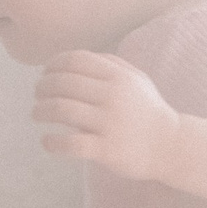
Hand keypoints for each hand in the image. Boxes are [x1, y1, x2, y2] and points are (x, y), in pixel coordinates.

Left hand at [32, 51, 181, 179]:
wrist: (170, 146)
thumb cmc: (148, 111)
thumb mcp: (137, 80)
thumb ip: (111, 64)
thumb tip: (74, 58)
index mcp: (118, 76)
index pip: (75, 60)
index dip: (53, 64)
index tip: (45, 73)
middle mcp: (113, 96)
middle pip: (63, 83)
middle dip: (42, 87)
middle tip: (37, 94)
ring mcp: (109, 123)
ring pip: (62, 109)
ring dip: (41, 110)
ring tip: (36, 114)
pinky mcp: (106, 149)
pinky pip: (70, 144)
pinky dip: (52, 142)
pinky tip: (47, 141)